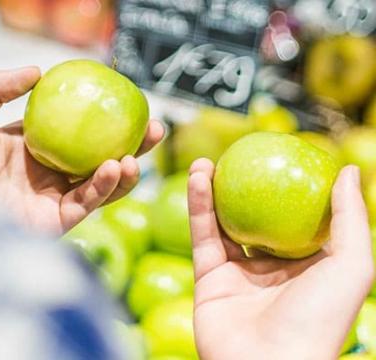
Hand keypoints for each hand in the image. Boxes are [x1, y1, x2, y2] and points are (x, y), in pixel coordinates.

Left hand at [0, 67, 163, 233]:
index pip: (77, 132)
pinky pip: (86, 203)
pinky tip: (114, 167)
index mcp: (31, 148)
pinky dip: (104, 187)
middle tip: (153, 128)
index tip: (127, 102)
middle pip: (98, 158)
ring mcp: (51, 199)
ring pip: (100, 185)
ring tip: (136, 154)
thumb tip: (37, 71)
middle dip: (130, 146)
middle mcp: (46, 174)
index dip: (104, 120)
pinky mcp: (53, 223)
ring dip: (125, 171)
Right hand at [188, 159, 374, 359]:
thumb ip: (351, 218)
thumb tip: (350, 170)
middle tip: (238, 157)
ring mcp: (239, 274)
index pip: (297, 219)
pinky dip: (198, 206)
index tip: (280, 157)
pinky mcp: (209, 279)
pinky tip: (199, 178)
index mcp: (308, 266)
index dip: (288, 188)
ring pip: (223, 224)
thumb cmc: (319, 320)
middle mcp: (272, 269)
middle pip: (256, 218)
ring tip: (207, 162)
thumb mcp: (352, 265)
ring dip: (213, 191)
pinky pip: (203, 236)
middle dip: (245, 187)